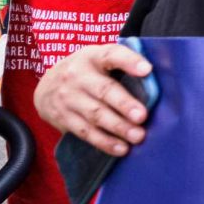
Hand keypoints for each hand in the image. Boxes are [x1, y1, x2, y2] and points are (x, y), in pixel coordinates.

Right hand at [35, 43, 151, 156]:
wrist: (46, 86)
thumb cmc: (87, 71)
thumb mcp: (99, 58)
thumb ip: (123, 63)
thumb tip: (157, 78)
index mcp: (93, 57)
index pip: (111, 55)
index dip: (129, 61)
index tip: (147, 70)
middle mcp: (78, 76)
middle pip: (103, 90)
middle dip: (124, 104)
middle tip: (142, 116)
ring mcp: (68, 98)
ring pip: (95, 114)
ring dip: (118, 127)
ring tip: (138, 136)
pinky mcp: (64, 118)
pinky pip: (85, 132)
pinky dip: (104, 142)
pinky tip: (121, 148)